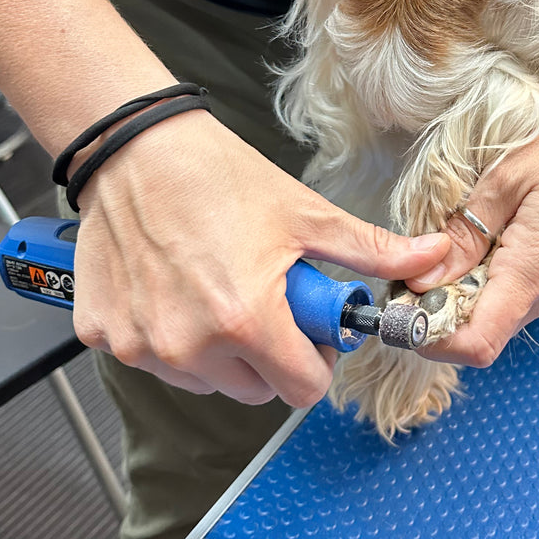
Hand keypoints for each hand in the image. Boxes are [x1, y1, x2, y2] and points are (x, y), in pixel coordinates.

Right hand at [71, 110, 448, 405]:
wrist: (133, 148)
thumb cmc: (219, 176)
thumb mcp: (306, 214)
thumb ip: (372, 250)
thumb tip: (434, 256)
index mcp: (247, 321)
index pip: (302, 390)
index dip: (315, 360)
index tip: (309, 327)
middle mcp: (190, 346)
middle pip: (254, 390)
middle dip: (269, 355)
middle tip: (263, 299)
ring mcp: (142, 345)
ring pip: (204, 380)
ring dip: (218, 350)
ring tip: (216, 286)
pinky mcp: (104, 335)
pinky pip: (153, 359)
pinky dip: (167, 335)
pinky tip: (172, 286)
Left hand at [405, 99, 538, 366]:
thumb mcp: (503, 182)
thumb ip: (463, 236)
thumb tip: (421, 281)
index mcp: (535, 270)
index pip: (479, 343)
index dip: (433, 339)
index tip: (404, 308)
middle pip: (481, 337)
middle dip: (437, 318)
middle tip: (409, 277)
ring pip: (493, 323)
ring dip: (457, 304)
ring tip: (439, 259)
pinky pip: (508, 304)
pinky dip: (479, 291)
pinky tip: (469, 255)